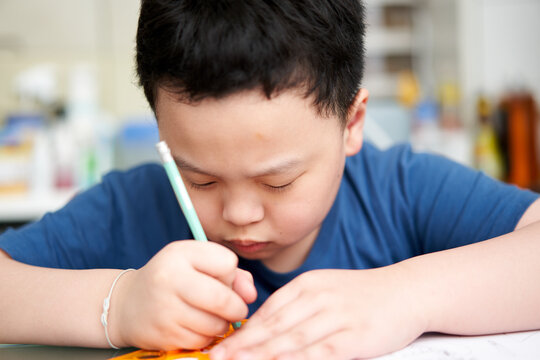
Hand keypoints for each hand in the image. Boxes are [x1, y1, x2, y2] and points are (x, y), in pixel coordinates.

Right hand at [108, 240, 256, 349]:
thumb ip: (233, 274)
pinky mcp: (164, 334)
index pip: (228, 263)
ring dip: (222, 324)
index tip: (220, 279)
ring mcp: (165, 308)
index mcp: (180, 253)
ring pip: (216, 324)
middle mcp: (170, 278)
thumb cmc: (172, 279)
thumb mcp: (198, 264)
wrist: (127, 304)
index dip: (230, 274)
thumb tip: (251, 295)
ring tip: (211, 316)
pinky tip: (197, 327)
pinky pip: (202, 340)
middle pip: (223, 298)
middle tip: (234, 309)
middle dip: (236, 307)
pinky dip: (207, 336)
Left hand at [211, 267, 426, 359]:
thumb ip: (297, 305)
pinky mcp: (356, 336)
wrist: (407, 291)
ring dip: (263, 354)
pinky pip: (322, 352)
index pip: (269, 310)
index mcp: (308, 284)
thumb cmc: (363, 295)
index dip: (243, 331)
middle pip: (275, 326)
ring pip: (293, 340)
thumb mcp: (326, 289)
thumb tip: (265, 327)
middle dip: (243, 345)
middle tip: (217, 358)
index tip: (222, 345)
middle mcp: (319, 298)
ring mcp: (337, 316)